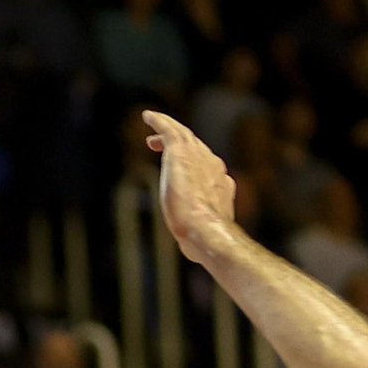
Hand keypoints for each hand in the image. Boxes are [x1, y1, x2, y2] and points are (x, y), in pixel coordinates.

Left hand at [142, 110, 236, 263]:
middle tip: (160, 143)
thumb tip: (192, 251)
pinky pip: (168, 129)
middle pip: (196, 147)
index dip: (194, 164)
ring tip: (152, 123)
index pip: (207, 167)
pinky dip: (158, 121)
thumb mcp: (202, 237)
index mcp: (221, 184)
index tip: (182, 169)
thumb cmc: (203, 240)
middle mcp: (213, 165)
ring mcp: (199, 156)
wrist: (206, 229)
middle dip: (181, 143)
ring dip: (168, 128)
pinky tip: (147, 117)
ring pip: (182, 134)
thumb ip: (197, 235)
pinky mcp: (181, 151)